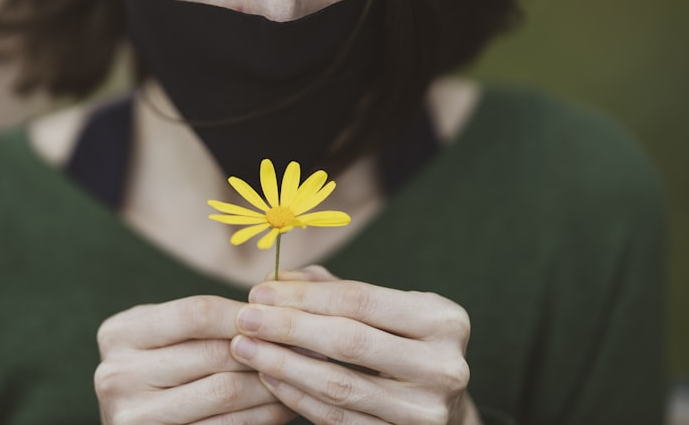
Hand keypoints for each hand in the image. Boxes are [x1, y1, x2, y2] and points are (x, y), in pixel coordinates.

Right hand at [95, 295, 296, 423]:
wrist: (135, 420)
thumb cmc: (159, 365)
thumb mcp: (162, 332)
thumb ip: (202, 315)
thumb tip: (272, 303)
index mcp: (119, 334)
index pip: (196, 313)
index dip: (244, 313)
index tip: (282, 313)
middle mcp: (118, 374)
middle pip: (215, 353)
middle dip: (267, 346)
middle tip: (305, 342)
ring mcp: (136, 415)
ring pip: (226, 391)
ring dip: (272, 381)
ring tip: (301, 370)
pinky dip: (262, 414)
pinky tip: (284, 404)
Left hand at [229, 267, 481, 424]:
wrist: (439, 405)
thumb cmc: (401, 342)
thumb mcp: (382, 308)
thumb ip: (331, 290)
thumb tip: (276, 277)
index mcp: (444, 319)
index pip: (360, 300)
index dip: (304, 296)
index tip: (259, 291)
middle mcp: (444, 367)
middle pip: (348, 341)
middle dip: (287, 327)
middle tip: (244, 318)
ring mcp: (426, 411)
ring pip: (338, 385)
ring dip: (283, 364)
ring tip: (246, 348)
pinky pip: (337, 419)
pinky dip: (297, 397)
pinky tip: (269, 378)